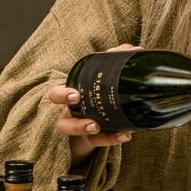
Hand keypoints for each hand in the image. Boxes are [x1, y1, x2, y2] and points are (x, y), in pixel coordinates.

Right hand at [52, 43, 140, 167]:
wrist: (97, 112)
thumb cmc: (95, 91)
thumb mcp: (100, 76)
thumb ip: (112, 61)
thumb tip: (133, 48)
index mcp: (70, 97)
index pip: (57, 96)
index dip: (62, 96)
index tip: (76, 95)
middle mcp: (73, 116)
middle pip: (63, 125)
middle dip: (75, 124)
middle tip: (92, 123)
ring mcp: (83, 130)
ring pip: (82, 139)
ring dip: (89, 133)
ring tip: (100, 128)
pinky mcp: (95, 140)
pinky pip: (100, 142)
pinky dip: (112, 139)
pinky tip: (125, 135)